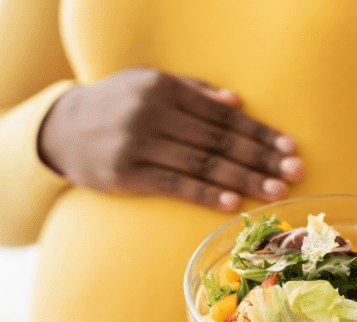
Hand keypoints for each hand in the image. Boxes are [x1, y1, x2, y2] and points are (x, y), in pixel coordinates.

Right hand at [37, 67, 303, 210]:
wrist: (61, 129)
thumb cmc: (116, 105)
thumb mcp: (149, 84)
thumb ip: (192, 91)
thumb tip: (236, 103)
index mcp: (165, 88)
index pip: (223, 115)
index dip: (259, 133)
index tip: (290, 148)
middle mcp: (153, 114)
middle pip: (219, 140)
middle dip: (261, 158)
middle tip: (295, 173)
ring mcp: (138, 144)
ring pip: (202, 164)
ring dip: (243, 179)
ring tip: (275, 191)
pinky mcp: (127, 174)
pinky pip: (175, 185)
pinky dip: (207, 194)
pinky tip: (233, 203)